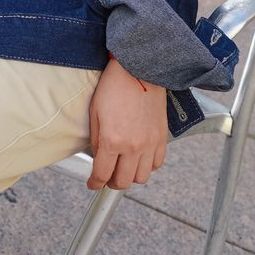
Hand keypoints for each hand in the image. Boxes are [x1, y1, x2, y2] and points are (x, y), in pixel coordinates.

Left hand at [86, 56, 166, 191]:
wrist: (139, 69)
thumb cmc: (114, 86)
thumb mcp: (95, 112)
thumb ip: (97, 140)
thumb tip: (98, 159)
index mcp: (112, 140)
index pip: (102, 174)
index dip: (95, 183)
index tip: (93, 184)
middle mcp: (133, 147)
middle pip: (123, 182)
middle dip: (112, 183)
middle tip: (107, 176)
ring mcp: (150, 144)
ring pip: (141, 178)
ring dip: (130, 176)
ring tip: (123, 166)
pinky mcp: (162, 138)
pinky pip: (156, 164)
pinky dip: (147, 166)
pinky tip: (139, 157)